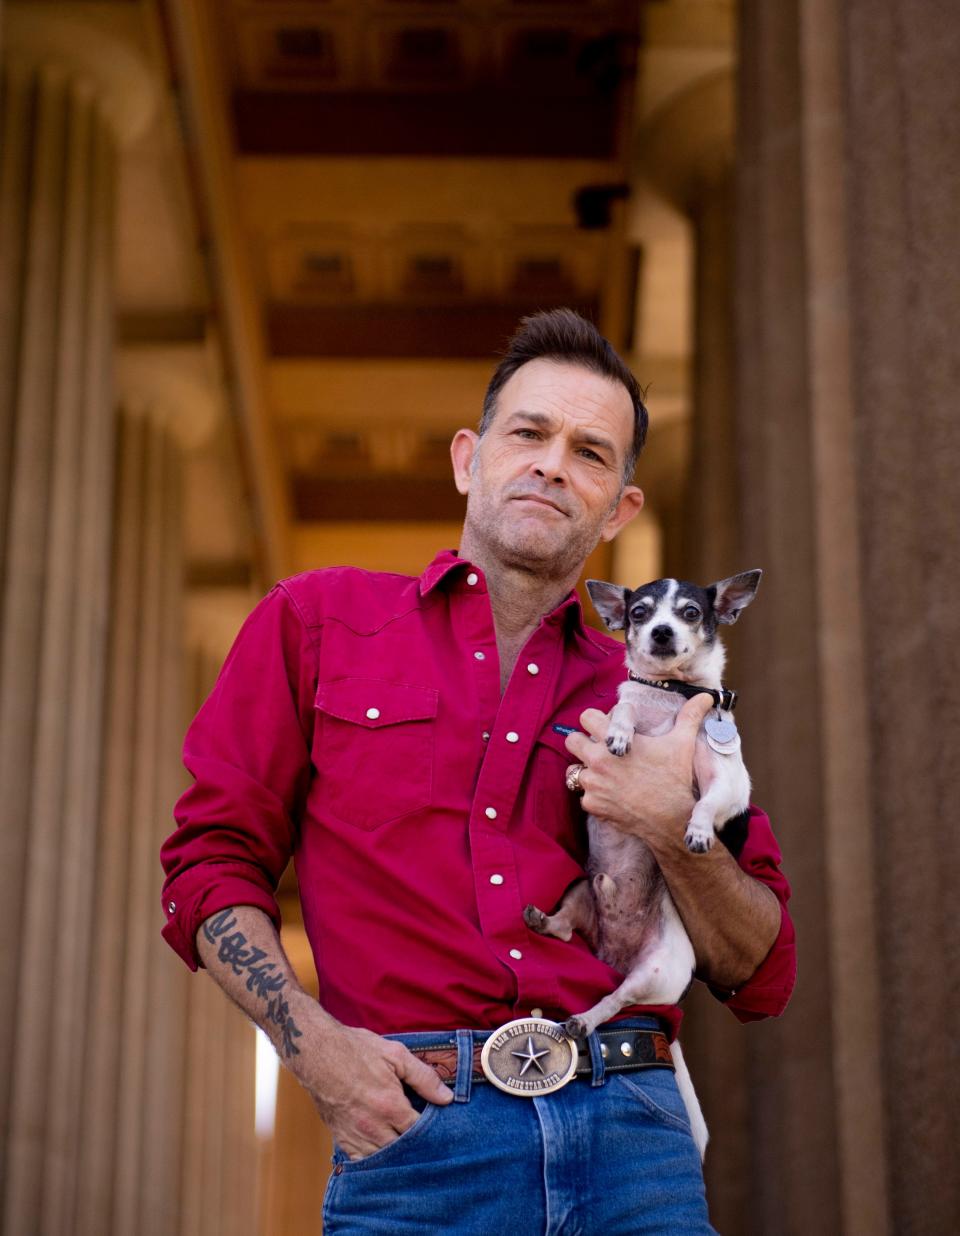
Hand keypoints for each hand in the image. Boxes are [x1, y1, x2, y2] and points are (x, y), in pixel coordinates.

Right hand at [289, 1000, 452, 1160]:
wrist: (317, 1053)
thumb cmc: (357, 1050)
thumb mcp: (395, 1054)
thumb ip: (423, 1077)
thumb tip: (447, 1098)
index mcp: (390, 1105)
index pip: (420, 1131)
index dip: (431, 1129)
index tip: (436, 1123)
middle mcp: (373, 1126)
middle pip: (404, 1150)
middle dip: (416, 1144)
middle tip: (423, 1134)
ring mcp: (356, 1136)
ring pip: (385, 1159)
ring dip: (397, 1153)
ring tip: (405, 1140)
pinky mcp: (342, 1139)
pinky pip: (363, 1161)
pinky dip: (376, 1159)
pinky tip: (383, 1146)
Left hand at [564, 694, 713, 851]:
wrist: (673, 821)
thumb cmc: (676, 779)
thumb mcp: (683, 744)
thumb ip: (689, 716)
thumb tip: (706, 697)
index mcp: (614, 740)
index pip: (586, 717)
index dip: (596, 721)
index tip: (606, 728)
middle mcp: (597, 760)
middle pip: (572, 740)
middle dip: (584, 743)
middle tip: (602, 750)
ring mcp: (593, 784)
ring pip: (576, 770)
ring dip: (589, 771)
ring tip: (609, 775)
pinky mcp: (592, 805)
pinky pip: (584, 795)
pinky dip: (596, 796)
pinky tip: (614, 795)